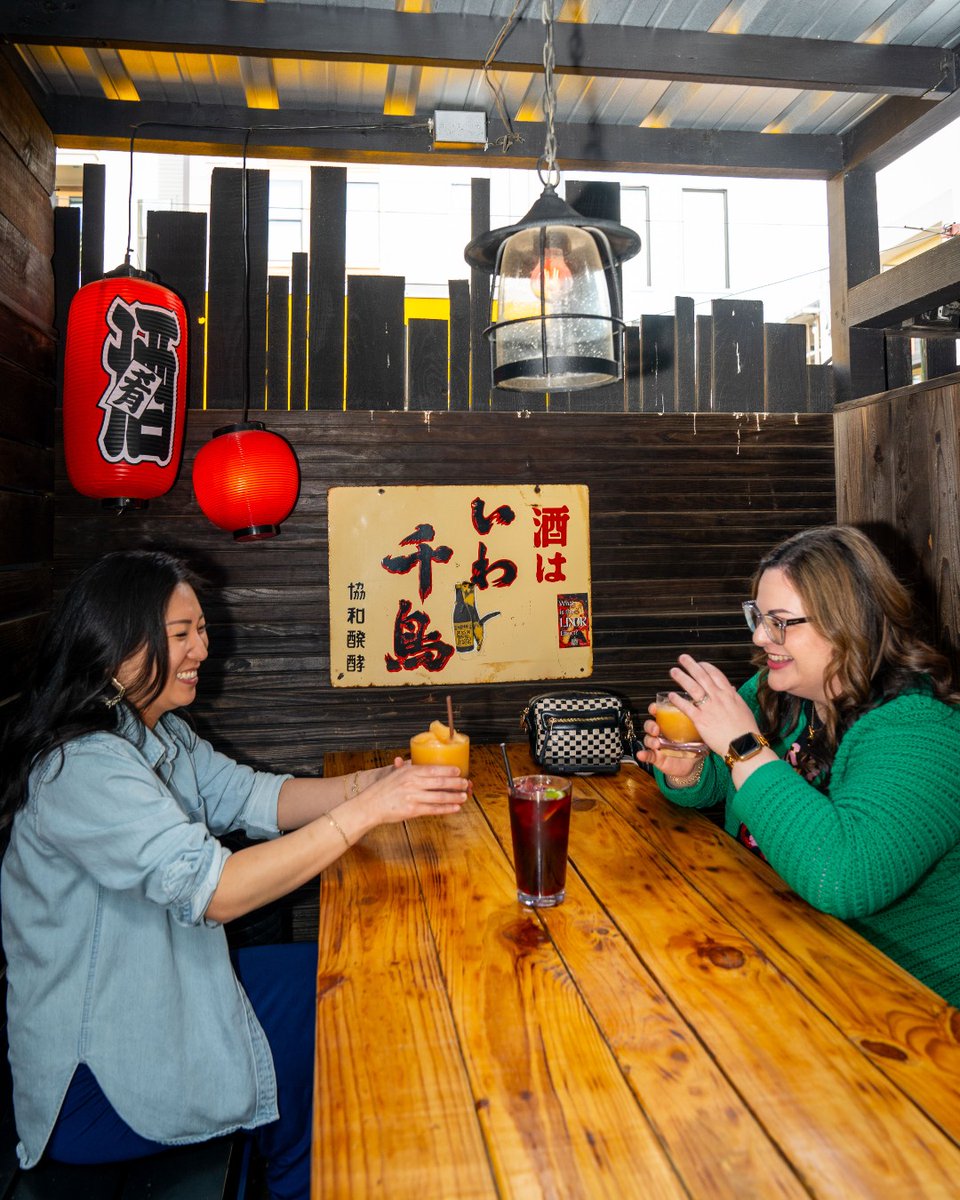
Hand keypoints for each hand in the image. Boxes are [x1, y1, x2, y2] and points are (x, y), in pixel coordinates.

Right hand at [352, 760, 469, 828]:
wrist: (370, 805)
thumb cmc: (384, 790)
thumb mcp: (395, 774)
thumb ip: (408, 768)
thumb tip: (416, 763)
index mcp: (410, 771)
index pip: (433, 769)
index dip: (448, 770)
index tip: (459, 771)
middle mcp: (412, 782)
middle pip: (440, 782)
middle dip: (455, 783)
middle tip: (465, 783)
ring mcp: (413, 796)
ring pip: (439, 796)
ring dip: (454, 796)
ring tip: (463, 796)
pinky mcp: (412, 810)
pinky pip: (434, 809)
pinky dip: (446, 808)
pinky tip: (455, 808)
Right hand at [635, 702, 705, 775]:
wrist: (691, 764)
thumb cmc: (692, 745)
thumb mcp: (695, 732)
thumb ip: (697, 722)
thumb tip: (706, 711)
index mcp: (668, 724)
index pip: (658, 713)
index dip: (654, 709)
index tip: (655, 707)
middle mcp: (660, 733)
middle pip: (649, 725)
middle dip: (650, 725)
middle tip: (656, 728)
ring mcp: (657, 745)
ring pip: (647, 739)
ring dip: (649, 740)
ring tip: (656, 743)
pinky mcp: (656, 757)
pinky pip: (648, 755)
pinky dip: (643, 755)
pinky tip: (641, 755)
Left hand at [665, 653, 760, 756]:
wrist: (744, 745)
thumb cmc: (746, 731)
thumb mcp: (743, 709)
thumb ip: (734, 698)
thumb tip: (731, 689)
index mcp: (729, 695)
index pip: (716, 674)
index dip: (706, 667)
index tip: (699, 663)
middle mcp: (719, 698)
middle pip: (702, 676)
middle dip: (691, 665)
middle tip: (682, 658)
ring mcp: (709, 708)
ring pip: (693, 688)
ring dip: (682, 678)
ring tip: (673, 671)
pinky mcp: (701, 720)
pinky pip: (687, 707)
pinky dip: (678, 700)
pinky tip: (671, 695)